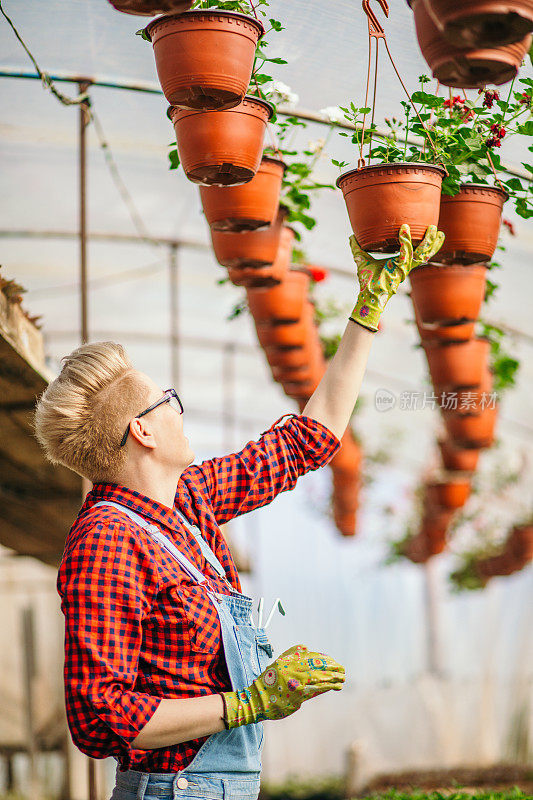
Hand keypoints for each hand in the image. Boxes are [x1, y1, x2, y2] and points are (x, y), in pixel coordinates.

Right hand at [222, 644, 344, 727]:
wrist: (258, 699)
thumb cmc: (269, 682)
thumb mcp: (278, 663)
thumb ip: (291, 653)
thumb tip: (306, 647)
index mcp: (289, 660)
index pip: (312, 657)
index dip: (325, 659)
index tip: (333, 661)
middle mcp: (294, 669)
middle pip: (318, 666)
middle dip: (332, 667)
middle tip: (342, 669)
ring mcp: (296, 682)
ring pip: (320, 677)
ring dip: (333, 678)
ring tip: (342, 678)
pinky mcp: (298, 695)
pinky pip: (316, 689)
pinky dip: (327, 687)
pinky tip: (335, 686)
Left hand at [349, 224, 444, 331]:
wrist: (367, 295)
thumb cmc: (368, 281)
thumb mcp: (362, 259)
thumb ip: (358, 247)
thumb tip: (352, 236)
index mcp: (400, 262)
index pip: (415, 250)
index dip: (421, 241)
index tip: (423, 228)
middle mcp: (405, 265)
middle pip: (424, 252)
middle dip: (431, 241)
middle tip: (436, 229)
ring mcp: (404, 269)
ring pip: (421, 254)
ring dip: (428, 242)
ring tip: (433, 230)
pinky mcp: (400, 271)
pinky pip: (406, 255)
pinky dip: (405, 243)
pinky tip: (404, 230)